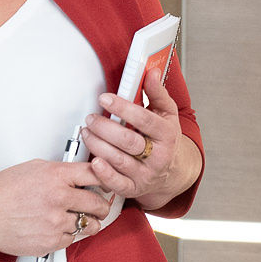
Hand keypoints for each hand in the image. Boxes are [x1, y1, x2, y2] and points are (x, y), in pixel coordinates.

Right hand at [0, 158, 113, 256]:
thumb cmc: (3, 191)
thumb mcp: (34, 168)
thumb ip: (60, 171)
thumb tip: (80, 174)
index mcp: (57, 176)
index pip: (96, 174)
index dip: (105, 178)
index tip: (107, 182)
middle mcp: (59, 198)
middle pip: (98, 202)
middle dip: (103, 205)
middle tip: (102, 205)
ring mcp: (56, 222)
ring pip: (90, 224)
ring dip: (90, 222)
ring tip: (86, 219)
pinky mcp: (50, 242)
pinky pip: (72, 239)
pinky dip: (70, 234)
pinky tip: (63, 228)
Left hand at [81, 67, 197, 209]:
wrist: (173, 172)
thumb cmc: (166, 139)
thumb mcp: (167, 113)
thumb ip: (157, 93)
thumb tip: (151, 72)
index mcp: (167, 135)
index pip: (144, 120)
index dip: (123, 108)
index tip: (106, 99)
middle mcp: (158, 157)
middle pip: (128, 141)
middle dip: (105, 127)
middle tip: (91, 118)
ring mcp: (146, 174)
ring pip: (118, 160)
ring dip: (97, 145)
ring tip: (87, 132)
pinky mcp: (134, 188)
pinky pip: (116, 184)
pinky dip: (103, 173)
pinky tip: (93, 160)